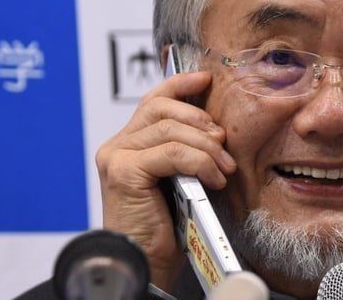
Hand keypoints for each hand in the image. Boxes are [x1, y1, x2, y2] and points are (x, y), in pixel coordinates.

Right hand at [95, 71, 234, 290]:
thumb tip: (215, 129)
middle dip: (201, 120)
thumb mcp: (181, 179)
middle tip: (223, 144)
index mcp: (128, 144)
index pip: (153, 100)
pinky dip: (200, 162)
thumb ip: (185, 152)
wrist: (146, 264)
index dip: (180, 84)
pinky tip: (214, 179)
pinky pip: (172, 153)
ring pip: (170, 129)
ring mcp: (117, 157)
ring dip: (207, 146)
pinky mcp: (124, 172)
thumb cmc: (167, 227)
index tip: (206, 78)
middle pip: (162, 107)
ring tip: (225, 167)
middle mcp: (117, 146)